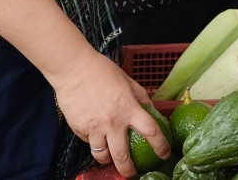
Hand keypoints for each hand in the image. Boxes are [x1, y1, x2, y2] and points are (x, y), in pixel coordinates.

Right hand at [55, 52, 168, 176]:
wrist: (73, 68)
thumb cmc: (101, 70)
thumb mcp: (127, 80)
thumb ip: (140, 96)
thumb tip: (151, 109)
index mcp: (128, 108)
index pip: (151, 131)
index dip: (161, 145)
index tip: (164, 153)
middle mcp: (113, 122)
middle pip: (123, 157)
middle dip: (129, 170)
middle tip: (132, 174)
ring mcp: (95, 128)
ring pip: (102, 156)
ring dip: (108, 161)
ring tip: (110, 160)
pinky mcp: (80, 129)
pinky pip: (88, 142)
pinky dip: (93, 142)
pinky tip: (95, 137)